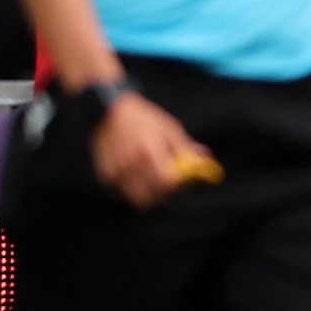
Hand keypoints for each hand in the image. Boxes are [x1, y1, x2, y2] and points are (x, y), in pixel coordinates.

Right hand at [87, 84, 217, 201]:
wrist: (109, 112)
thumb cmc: (144, 119)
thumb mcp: (169, 128)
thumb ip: (185, 148)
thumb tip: (205, 160)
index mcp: (149, 151)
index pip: (166, 182)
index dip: (176, 186)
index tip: (180, 181)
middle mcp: (130, 163)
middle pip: (150, 198)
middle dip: (161, 195)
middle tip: (166, 185)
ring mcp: (115, 170)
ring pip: (136, 197)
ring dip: (146, 192)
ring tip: (149, 174)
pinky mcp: (105, 174)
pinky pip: (123, 189)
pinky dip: (132, 185)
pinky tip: (134, 169)